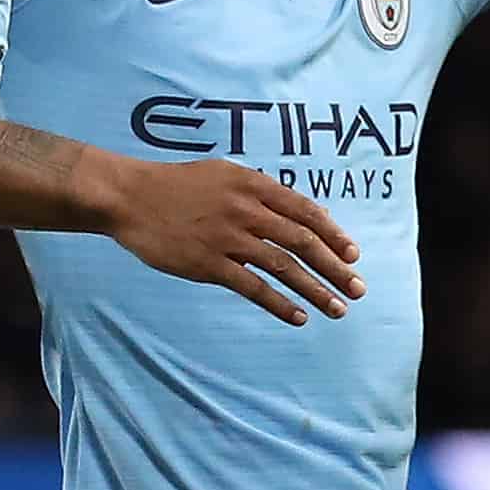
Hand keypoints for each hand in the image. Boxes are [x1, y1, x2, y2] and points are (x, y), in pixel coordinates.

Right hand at [103, 156, 368, 325]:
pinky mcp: (208, 263)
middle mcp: (246, 209)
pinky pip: (253, 287)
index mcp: (253, 184)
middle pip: (302, 240)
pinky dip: (279, 303)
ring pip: (284, 266)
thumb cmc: (177, 185)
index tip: (353, 254)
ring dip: (316, 289)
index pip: (305, 210)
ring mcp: (228, 237)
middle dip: (335, 266)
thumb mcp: (223, 173)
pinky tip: (298, 316)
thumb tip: (294, 212)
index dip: (333, 234)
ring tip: (338, 308)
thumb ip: (258, 191)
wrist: (130, 196)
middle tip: (358, 287)